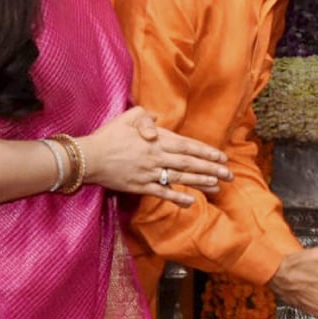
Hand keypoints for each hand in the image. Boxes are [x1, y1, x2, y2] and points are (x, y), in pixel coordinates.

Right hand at [79, 106, 232, 205]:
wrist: (88, 157)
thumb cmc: (108, 135)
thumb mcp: (128, 117)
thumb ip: (146, 117)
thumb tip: (158, 120)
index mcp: (157, 139)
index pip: (187, 146)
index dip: (206, 152)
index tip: (222, 157)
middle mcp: (156, 156)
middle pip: (189, 163)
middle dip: (211, 169)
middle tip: (229, 174)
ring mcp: (149, 173)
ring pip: (180, 178)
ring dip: (200, 182)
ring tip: (217, 186)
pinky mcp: (140, 186)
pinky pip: (161, 192)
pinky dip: (176, 197)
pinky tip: (190, 201)